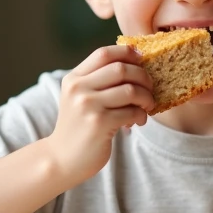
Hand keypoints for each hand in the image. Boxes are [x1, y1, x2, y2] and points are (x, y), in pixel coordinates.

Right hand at [45, 45, 153, 184]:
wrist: (62, 159)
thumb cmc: (79, 126)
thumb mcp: (79, 97)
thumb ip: (98, 80)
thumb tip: (136, 62)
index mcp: (74, 78)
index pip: (104, 53)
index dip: (128, 53)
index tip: (142, 61)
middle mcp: (78, 88)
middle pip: (121, 69)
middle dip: (143, 77)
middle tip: (149, 89)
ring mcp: (88, 106)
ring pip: (131, 90)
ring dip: (146, 98)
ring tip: (146, 106)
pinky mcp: (100, 123)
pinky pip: (132, 111)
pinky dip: (141, 115)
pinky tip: (138, 121)